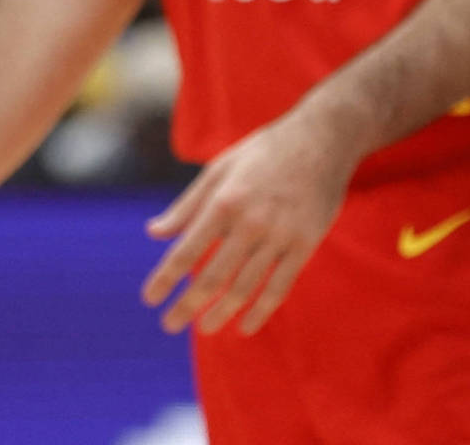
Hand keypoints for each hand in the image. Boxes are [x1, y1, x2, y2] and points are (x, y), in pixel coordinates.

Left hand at [139, 105, 358, 336]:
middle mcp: (249, 223)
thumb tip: (153, 233)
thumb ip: (186, 205)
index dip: (165, 279)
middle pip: (213, 276)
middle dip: (188, 305)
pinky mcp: (305, 245)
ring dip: (222, 313)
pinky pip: (280, 287)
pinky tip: (246, 326)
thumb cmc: (262, 153)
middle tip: (169, 325)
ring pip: (246, 287)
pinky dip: (262, 311)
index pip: (187, 251)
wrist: (320, 141)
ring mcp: (280, 236)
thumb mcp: (217, 170)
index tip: (149, 299)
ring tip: (204, 329)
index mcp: (223, 202)